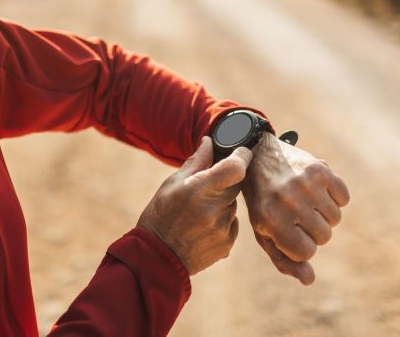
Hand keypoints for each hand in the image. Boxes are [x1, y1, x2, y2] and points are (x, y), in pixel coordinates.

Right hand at [137, 136, 252, 274]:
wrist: (157, 258)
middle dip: (226, 181)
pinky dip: (222, 221)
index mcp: (201, 190)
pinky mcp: (227, 245)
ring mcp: (223, 229)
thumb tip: (209, 142)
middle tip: (206, 187)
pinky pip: (232, 224)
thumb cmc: (161, 215)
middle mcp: (216, 209)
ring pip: (233, 204)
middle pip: (236, 184)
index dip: (242, 156)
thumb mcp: (172, 184)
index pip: (236, 167)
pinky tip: (202, 227)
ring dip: (222, 202)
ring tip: (199, 212)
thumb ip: (196, 162)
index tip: (240, 152)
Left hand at [242, 132, 349, 284]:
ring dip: (324, 213)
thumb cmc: (263, 202)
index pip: (307, 252)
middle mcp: (287, 200)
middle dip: (313, 229)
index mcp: (270, 219)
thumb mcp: (264, 232)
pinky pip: (344, 197)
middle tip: (296, 212)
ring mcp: (304, 183)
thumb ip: (284, 260)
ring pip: (336, 218)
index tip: (289, 231)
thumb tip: (309, 280)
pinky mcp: (319, 168)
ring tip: (304, 200)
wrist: (259, 157)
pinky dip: (335, 196)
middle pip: (325, 235)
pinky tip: (316, 188)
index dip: (301, 244)